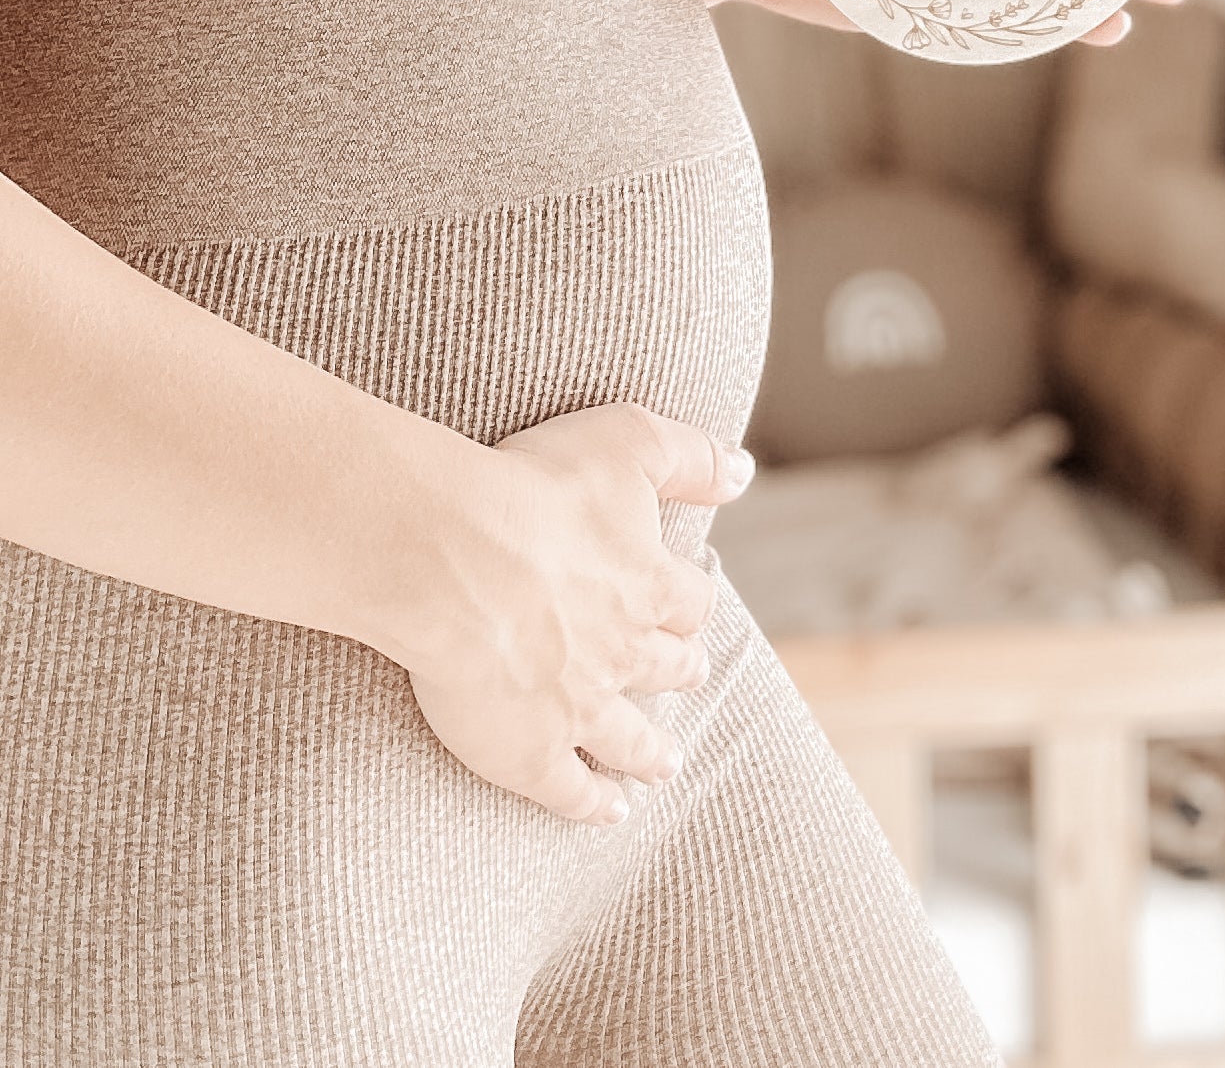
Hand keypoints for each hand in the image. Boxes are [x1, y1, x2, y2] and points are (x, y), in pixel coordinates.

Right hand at [392, 402, 754, 827]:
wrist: (451, 556)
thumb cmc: (534, 489)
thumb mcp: (629, 441)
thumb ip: (692, 456)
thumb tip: (746, 473)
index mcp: (649, 585)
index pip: (687, 602)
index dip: (687, 605)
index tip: (687, 610)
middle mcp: (624, 652)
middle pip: (666, 667)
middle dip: (678, 669)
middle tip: (687, 675)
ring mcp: (580, 708)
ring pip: (631, 739)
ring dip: (651, 752)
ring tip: (666, 764)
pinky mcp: (529, 752)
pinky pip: (572, 790)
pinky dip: (594, 803)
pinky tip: (610, 811)